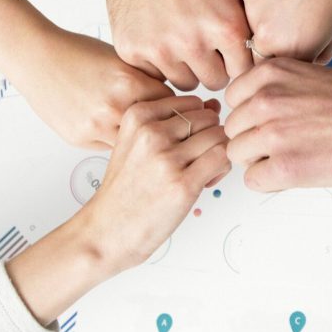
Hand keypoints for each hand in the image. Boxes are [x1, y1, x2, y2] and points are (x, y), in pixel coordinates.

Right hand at [7, 25, 172, 148]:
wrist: (37, 58)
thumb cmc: (77, 52)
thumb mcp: (121, 59)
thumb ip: (146, 80)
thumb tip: (173, 100)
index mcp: (129, 81)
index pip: (172, 105)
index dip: (177, 108)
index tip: (181, 111)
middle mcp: (114, 106)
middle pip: (156, 128)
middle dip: (162, 128)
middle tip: (166, 127)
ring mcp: (96, 126)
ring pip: (134, 144)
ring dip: (140, 139)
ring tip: (143, 132)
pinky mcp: (80, 138)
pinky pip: (111, 148)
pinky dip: (117, 141)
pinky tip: (116, 131)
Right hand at [62, 0, 252, 91]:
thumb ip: (252, 20)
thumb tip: (272, 46)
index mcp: (226, 26)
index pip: (245, 72)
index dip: (239, 62)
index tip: (233, 53)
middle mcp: (193, 41)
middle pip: (215, 81)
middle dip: (214, 66)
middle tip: (207, 45)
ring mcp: (160, 47)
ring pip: (184, 82)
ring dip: (186, 66)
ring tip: (183, 38)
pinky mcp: (132, 49)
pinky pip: (154, 74)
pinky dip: (158, 60)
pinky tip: (160, 34)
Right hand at [82, 94, 230, 269]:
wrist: (109, 229)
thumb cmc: (126, 189)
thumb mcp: (138, 142)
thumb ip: (174, 122)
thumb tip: (214, 106)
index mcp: (137, 115)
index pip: (192, 102)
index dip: (198, 122)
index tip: (188, 142)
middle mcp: (151, 132)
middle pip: (208, 118)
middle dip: (211, 137)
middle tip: (198, 160)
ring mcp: (167, 158)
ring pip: (219, 137)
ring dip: (218, 153)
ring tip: (202, 171)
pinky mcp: (183, 183)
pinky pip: (222, 158)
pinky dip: (222, 169)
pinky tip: (206, 181)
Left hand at [224, 58, 331, 190]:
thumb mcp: (311, 76)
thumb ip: (277, 90)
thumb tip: (253, 110)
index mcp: (271, 73)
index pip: (232, 100)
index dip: (251, 115)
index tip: (270, 122)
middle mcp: (266, 99)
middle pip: (233, 129)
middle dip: (254, 140)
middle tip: (287, 144)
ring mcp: (273, 133)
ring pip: (238, 155)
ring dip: (261, 161)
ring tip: (295, 157)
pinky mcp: (286, 166)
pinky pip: (253, 181)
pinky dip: (272, 181)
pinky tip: (298, 172)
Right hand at [234, 0, 331, 63]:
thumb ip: (319, 55)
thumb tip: (306, 64)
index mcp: (292, 53)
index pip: (274, 71)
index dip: (282, 58)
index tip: (289, 46)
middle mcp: (266, 37)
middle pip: (257, 51)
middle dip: (270, 40)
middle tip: (288, 17)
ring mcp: (250, 11)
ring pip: (247, 23)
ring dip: (261, 15)